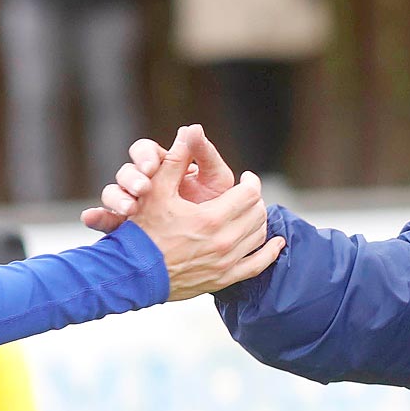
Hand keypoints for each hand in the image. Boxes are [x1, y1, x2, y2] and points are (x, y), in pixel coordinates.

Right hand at [104, 126, 282, 300]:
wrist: (133, 274)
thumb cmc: (142, 231)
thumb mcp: (156, 191)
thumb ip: (175, 160)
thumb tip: (189, 130)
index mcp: (211, 218)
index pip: (249, 194)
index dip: (251, 182)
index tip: (246, 178)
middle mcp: (224, 242)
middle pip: (257, 214)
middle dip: (254, 200)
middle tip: (246, 194)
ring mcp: (226, 263)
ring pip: (259, 236)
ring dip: (258, 221)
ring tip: (250, 212)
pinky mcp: (223, 280)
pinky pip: (257, 266)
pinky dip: (270, 253)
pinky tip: (276, 244)